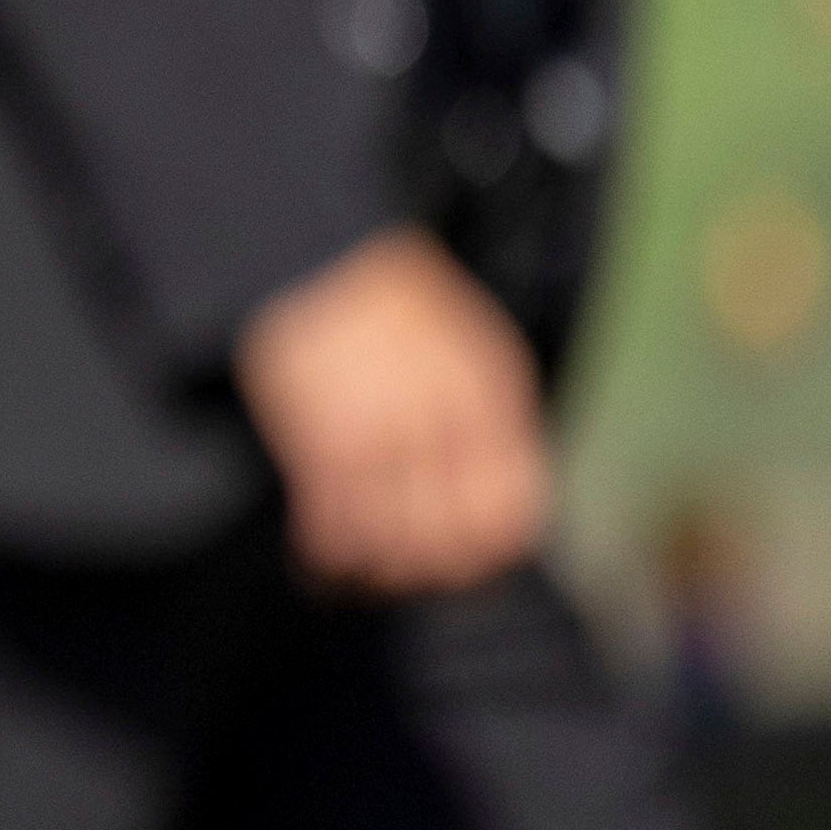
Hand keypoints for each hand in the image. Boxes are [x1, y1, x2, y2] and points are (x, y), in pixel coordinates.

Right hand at [235, 225, 549, 594]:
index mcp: (491, 395)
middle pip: (453, 541)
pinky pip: (332, 527)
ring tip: (358, 573)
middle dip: (429, 572)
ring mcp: (382, 431)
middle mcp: (444, 419)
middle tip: (405, 575)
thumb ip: (490, 422)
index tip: (465, 563)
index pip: (513, 509)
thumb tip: (497, 509)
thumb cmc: (394, 308)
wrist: (318, 254)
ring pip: (393, 545)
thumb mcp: (470, 348)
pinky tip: (318, 562)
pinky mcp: (322, 438)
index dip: (490, 551)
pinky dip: (325, 558)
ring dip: (374, 573)